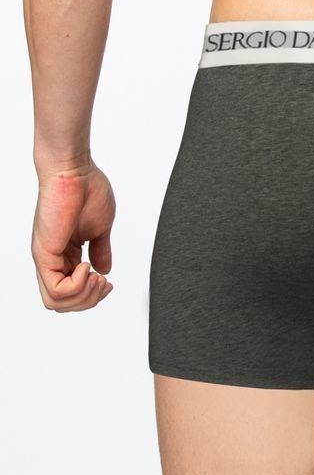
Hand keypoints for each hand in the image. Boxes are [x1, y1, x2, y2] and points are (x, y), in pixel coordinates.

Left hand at [31, 159, 115, 311]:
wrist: (73, 171)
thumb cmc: (87, 189)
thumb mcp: (100, 227)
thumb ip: (101, 249)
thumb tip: (105, 268)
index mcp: (66, 254)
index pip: (72, 291)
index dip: (93, 294)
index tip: (108, 282)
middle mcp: (53, 259)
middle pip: (63, 303)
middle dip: (89, 300)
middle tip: (104, 284)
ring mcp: (47, 258)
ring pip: (56, 302)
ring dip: (84, 296)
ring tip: (96, 278)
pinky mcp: (44, 254)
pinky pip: (55, 290)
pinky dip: (77, 286)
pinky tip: (87, 266)